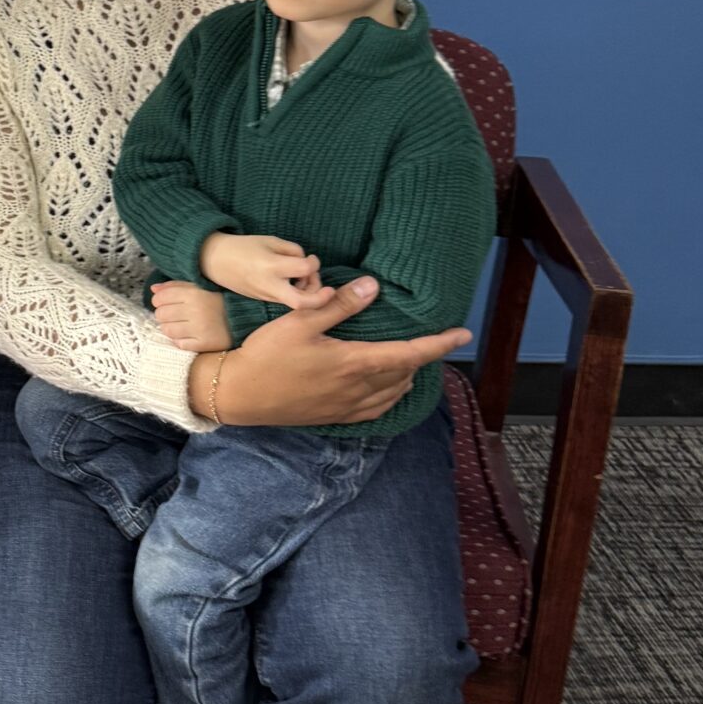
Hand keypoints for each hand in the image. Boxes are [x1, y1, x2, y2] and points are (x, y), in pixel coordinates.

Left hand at [151, 281, 230, 353]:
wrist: (245, 317)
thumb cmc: (218, 299)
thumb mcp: (199, 286)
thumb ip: (176, 286)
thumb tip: (153, 289)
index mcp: (194, 293)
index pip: (160, 298)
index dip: (159, 300)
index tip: (165, 302)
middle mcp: (195, 310)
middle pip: (161, 314)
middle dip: (163, 314)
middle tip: (174, 314)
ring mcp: (200, 328)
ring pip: (167, 330)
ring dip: (170, 327)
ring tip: (180, 324)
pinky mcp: (204, 344)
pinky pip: (179, 344)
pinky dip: (180, 340)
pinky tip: (188, 334)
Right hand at [199, 231, 331, 309]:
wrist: (215, 261)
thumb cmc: (244, 247)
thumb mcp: (270, 241)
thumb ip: (292, 251)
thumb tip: (307, 264)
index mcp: (271, 266)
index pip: (304, 269)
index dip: (314, 263)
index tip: (311, 259)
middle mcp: (270, 285)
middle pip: (303, 302)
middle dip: (321, 298)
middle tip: (328, 290)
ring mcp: (266, 296)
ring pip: (296, 305)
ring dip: (309, 295)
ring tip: (306, 280)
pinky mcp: (264, 301)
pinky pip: (287, 302)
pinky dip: (298, 296)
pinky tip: (295, 285)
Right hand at [208, 278, 470, 428]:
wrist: (239, 395)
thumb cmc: (267, 355)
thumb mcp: (300, 321)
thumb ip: (339, 305)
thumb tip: (373, 286)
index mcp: (355, 363)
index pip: (410, 353)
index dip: (439, 344)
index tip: (463, 334)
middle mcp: (358, 390)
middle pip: (406, 374)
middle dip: (422, 357)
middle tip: (430, 339)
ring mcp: (347, 407)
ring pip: (393, 394)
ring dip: (407, 376)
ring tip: (409, 360)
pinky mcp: (335, 417)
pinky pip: (376, 410)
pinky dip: (390, 396)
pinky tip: (384, 388)